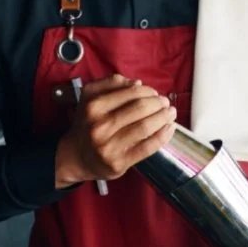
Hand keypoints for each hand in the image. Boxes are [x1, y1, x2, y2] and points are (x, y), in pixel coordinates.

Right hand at [54, 74, 176, 188]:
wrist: (76, 157)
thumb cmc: (88, 124)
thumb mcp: (90, 98)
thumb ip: (110, 84)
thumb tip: (137, 83)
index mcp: (93, 106)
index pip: (130, 93)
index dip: (148, 91)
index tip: (154, 93)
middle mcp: (99, 126)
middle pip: (140, 109)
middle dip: (158, 103)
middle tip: (165, 103)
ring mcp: (109, 146)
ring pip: (145, 127)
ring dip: (164, 118)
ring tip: (170, 113)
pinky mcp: (119, 163)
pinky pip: (147, 147)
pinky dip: (163, 136)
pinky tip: (169, 129)